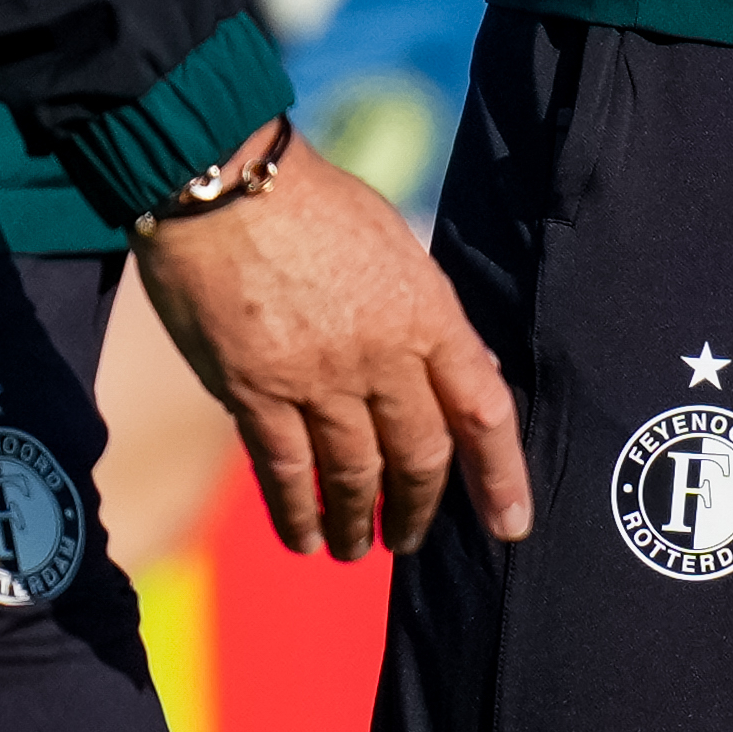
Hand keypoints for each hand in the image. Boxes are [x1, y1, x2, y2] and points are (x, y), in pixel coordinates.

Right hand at [126, 139, 534, 561]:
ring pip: (353, 474)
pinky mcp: (255, 391)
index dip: (501, 475)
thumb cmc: (311, 204)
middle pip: (419, 454)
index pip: (482, 407)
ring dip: (357, 520)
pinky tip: (302, 538)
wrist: (222, 184)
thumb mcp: (396, 245)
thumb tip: (470, 368)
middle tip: (409, 538)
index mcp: (426, 312)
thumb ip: (431, 313)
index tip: (510, 525)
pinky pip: (285, 471)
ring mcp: (317, 378)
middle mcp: (381, 355)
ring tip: (355, 547)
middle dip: (419, 508)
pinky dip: (296, 512)